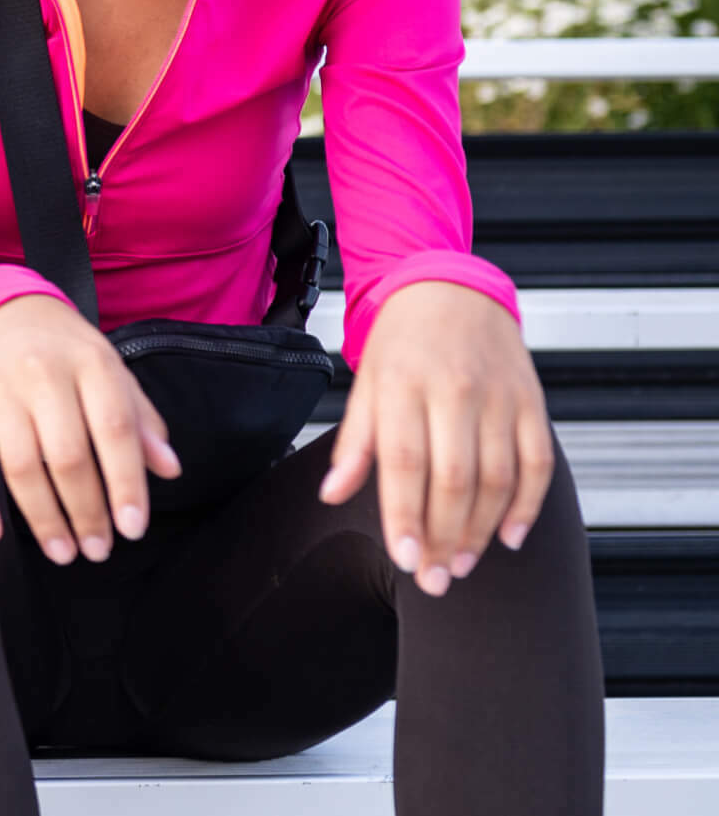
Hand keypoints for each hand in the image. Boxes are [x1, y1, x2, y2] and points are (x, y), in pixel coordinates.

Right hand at [0, 294, 180, 563]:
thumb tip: (168, 470)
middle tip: (98, 550)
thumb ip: (141, 419)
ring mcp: (1, 391)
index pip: (114, 429)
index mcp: (91, 364)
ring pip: (19, 464)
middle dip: (85, 510)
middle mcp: (44, 375)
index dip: (125, 482)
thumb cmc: (66, 351)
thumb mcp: (112, 370)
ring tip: (63, 551)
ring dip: (42, 516)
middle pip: (66, 454)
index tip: (133, 528)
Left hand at [320, 280, 550, 597]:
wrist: (453, 290)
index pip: (403, 463)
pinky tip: (508, 537)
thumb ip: (355, 444)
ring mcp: (499, 397)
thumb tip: (332, 494)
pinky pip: (537, 463)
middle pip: (454, 479)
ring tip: (462, 565)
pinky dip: (527, 505)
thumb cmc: (402, 344)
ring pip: (498, 478)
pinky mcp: (533, 402)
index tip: (406, 561)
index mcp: (402, 386)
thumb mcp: (366, 385)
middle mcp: (454, 391)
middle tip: (436, 581)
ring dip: (481, 531)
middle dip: (444, 538)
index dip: (405, 517)